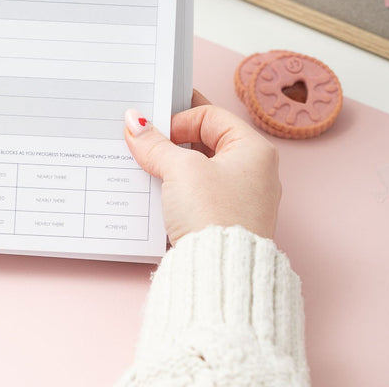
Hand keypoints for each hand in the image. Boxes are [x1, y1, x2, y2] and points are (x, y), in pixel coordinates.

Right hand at [124, 92, 280, 244]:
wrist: (220, 274)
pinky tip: (158, 188)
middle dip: (173, 140)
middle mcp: (253, 171)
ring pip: (199, 166)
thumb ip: (155, 144)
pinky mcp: (225, 219)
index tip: (153, 132)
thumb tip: (135, 122)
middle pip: (205, 140)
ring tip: (148, 164)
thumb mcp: (180, 169)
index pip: (209, 115)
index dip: (178, 119)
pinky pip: (198, 191)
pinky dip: (178, 185)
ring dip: (172, 163)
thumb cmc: (213, 215)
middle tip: (147, 139)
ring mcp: (240, 197)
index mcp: (253, 149)